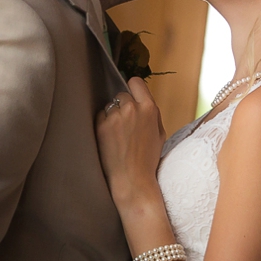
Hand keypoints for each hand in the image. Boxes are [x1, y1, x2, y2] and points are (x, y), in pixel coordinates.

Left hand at [96, 76, 165, 206]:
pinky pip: (101, 116)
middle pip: (121, 95)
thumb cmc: (147, 158)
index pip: (135, 82)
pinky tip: (111, 138)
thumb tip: (142, 99)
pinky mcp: (101, 125)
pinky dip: (104, 124)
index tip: (131, 96)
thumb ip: (151, 113)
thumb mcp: (159, 133)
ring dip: (113, 115)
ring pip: (110, 105)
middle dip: (123, 106)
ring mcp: (115, 117)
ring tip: (118, 134)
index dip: (133, 89)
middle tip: (126, 124)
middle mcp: (132, 109)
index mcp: (149, 108)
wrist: (132, 178)